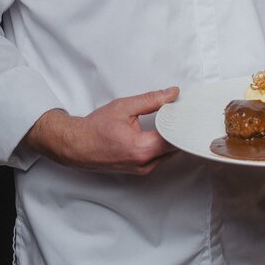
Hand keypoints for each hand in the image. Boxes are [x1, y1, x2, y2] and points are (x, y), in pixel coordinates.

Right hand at [22, 87, 179, 174]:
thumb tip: (172, 94)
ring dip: (171, 138)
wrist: (76, 145)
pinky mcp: (139, 170)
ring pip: (168, 153)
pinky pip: (159, 157)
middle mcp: (145, 163)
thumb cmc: (94, 128)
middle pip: (175, 147)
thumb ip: (151, 100)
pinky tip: (160, 132)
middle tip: (181, 112)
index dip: (184, 123)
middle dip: (178, 129)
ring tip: (170, 120)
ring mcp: (142, 169)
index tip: (188, 111)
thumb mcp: (124, 107)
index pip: (176, 137)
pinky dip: (162, 145)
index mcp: (142, 148)